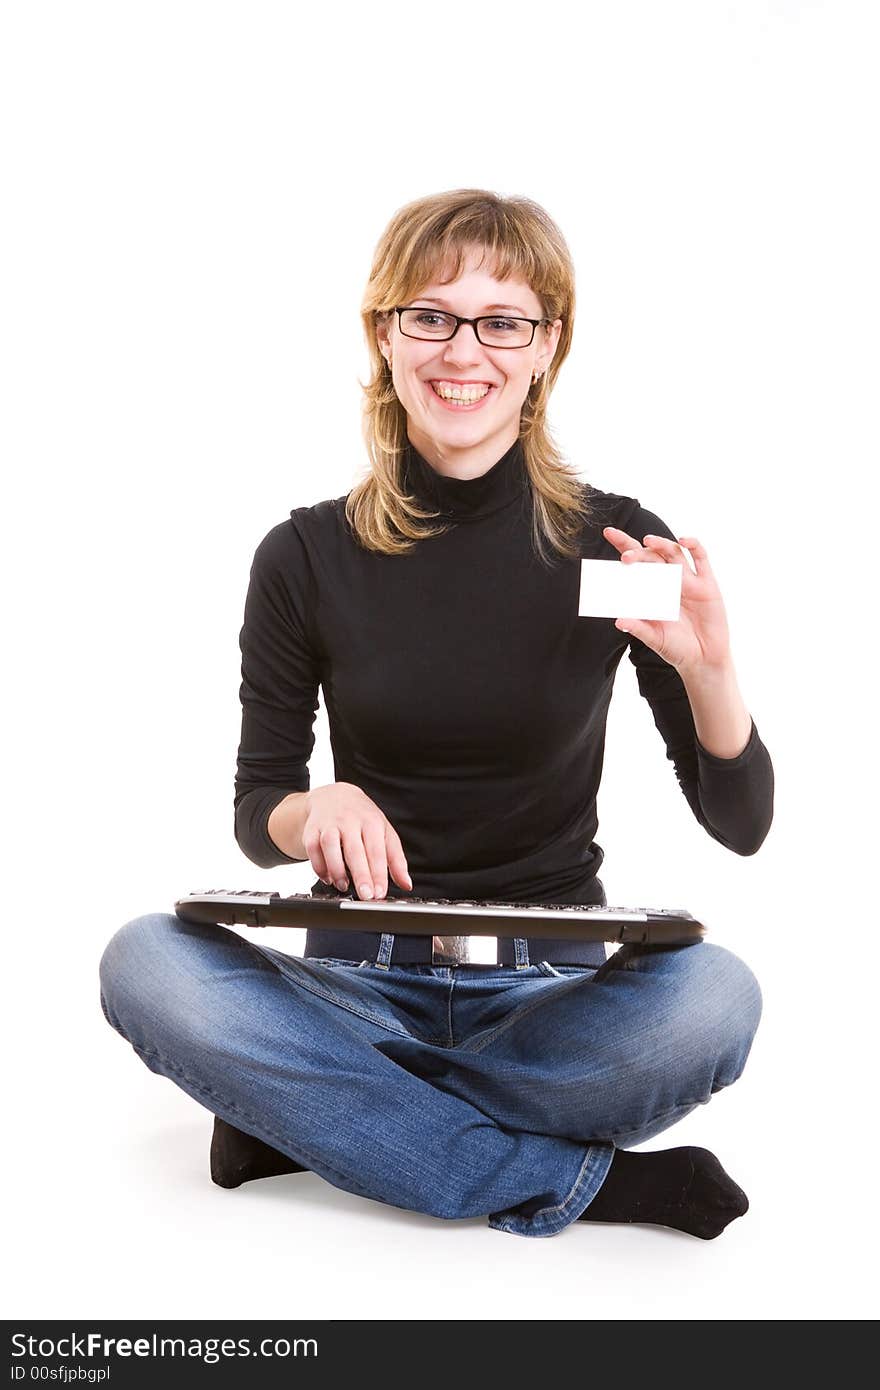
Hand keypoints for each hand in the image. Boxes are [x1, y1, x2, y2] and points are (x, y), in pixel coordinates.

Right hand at [302, 782, 411, 900]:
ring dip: (337, 870)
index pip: (377, 850)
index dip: (379, 874)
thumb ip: (396, 860)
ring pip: (330, 846)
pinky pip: (312, 849)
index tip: (380, 893)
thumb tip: (406, 884)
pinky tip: (328, 878)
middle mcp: (350, 821)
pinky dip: (319, 866)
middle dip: (361, 875)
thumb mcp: (384, 833)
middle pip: (354, 850)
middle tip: (366, 895)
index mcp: (371, 822)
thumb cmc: (362, 818)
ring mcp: (329, 823)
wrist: (334, 796)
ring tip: (344, 886)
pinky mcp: (312, 829)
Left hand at [602, 527, 732, 676]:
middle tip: (625, 557)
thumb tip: (618, 621)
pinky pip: (701, 559)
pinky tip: (684, 540)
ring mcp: (688, 580)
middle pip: (652, 555)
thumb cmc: (676, 648)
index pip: (635, 563)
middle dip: (637, 551)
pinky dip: (694, 546)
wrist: (704, 659)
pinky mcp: (707, 584)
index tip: (608, 533)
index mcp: (652, 590)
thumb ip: (638, 628)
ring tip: (648, 541)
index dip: (623, 546)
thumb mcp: (654, 638)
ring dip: (661, 544)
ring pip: (673, 553)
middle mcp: (669, 581)